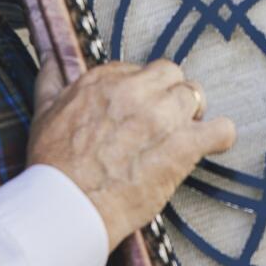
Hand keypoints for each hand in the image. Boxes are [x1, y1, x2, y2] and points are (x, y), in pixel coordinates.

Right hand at [28, 58, 236, 252]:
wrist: (68, 206)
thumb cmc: (53, 165)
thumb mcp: (44, 113)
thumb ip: (50, 81)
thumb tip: (49, 59)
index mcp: (105, 79)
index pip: (138, 69)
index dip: (141, 92)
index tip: (136, 112)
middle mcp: (136, 90)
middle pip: (171, 74)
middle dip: (170, 94)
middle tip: (162, 121)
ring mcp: (163, 116)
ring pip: (195, 95)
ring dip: (191, 114)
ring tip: (182, 135)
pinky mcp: (183, 146)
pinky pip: (221, 129)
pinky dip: (220, 136)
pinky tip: (210, 145)